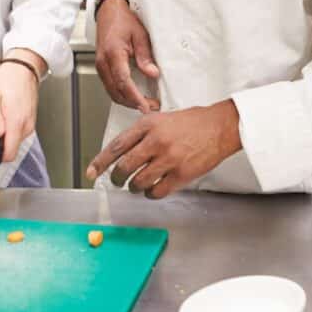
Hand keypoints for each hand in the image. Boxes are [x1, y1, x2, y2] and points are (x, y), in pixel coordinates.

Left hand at [0, 48, 44, 162]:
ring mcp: (29, 126)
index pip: (8, 154)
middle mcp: (25, 127)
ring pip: (11, 142)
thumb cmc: (5, 81)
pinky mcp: (29, 123)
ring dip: (0, 134)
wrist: (22, 70)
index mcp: (16, 122)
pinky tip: (2, 115)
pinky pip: (15, 134)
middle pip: (9, 149)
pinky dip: (6, 129)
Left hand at [86, 100, 241, 198]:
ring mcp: (169, 158)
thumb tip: (121, 153)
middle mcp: (156, 141)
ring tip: (137, 185)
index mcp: (148, 125)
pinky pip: (157, 191)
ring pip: (139, 182)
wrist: (220, 126)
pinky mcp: (182, 174)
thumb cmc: (191, 122)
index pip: (116, 146)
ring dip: (134, 187)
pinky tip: (153, 189)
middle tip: (117, 181)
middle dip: (116, 178)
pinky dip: (151, 193)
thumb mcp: (161, 118)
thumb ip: (141, 133)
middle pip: (124, 167)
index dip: (100, 162)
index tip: (91, 172)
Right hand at [96, 0, 160, 112]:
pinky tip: (133, 96)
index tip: (146, 106)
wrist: (108, 12)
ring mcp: (100, 67)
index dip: (135, 97)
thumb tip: (152, 73)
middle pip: (116, 92)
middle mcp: (103, 63)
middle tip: (151, 106)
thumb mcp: (140, 34)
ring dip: (127, 101)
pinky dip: (122, 95)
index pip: (124, 81)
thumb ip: (145, 56)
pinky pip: (110, 87)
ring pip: (112, 92)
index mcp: (113, 53)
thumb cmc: (123, 20)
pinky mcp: (102, 69)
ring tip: (144, 103)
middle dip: (133, 103)